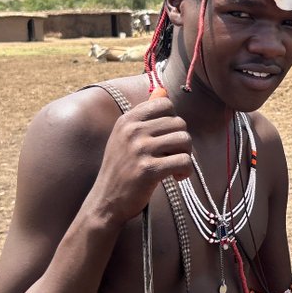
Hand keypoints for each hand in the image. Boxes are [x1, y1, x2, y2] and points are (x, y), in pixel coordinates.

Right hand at [86, 94, 191, 225]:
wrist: (105, 201)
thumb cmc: (120, 169)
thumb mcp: (125, 138)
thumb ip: (144, 114)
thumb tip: (162, 90)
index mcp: (127, 121)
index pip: (165, 104)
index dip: (173, 120)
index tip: (167, 137)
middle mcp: (132, 131)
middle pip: (179, 122)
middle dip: (182, 141)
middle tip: (173, 156)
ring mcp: (139, 150)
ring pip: (184, 139)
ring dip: (186, 155)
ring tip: (176, 167)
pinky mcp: (148, 170)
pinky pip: (183, 161)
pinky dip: (186, 170)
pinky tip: (177, 177)